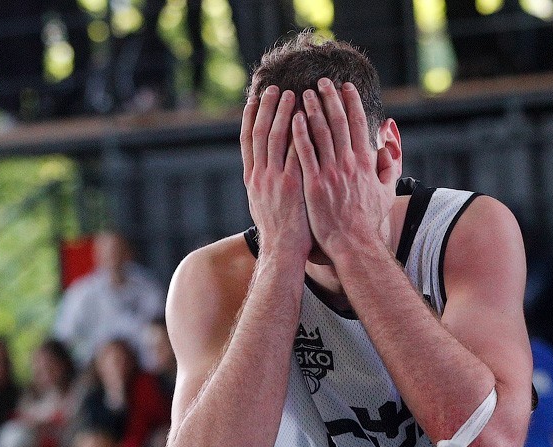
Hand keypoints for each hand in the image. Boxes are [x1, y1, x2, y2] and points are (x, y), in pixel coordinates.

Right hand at [240, 86, 310, 260]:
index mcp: (252, 179)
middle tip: (274, 87)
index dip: (251, 117)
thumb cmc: (280, 233)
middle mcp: (259, 175)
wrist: (282, 252)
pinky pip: (294, 151)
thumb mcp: (264, 206)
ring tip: (292, 93)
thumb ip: (266, 186)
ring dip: (283, 113)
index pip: (247, 140)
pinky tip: (304, 117)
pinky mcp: (292, 184)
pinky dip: (297, 133)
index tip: (254, 99)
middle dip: (266, 108)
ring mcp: (274, 179)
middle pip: (259, 133)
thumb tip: (268, 172)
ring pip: (275, 137)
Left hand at [291, 78, 399, 260]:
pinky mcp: (314, 184)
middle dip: (330, 98)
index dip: (351, 102)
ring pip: (320, 133)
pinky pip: (305, 154)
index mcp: (365, 162)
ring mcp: (330, 173)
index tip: (344, 86)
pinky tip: (293, 118)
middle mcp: (348, 163)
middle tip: (321, 81)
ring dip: (313, 109)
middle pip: (338, 122)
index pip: (358, 123)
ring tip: (304, 93)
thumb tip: (388, 136)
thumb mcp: (387, 188)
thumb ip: (390, 160)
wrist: (353, 243)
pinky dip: (300, 134)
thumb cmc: (369, 219)